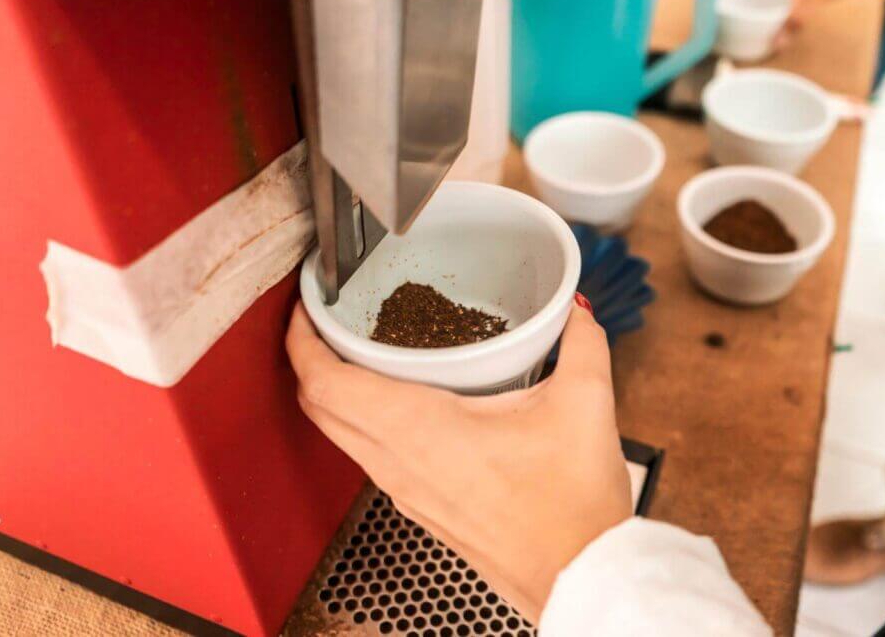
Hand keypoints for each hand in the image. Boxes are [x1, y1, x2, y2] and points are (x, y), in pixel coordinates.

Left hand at [286, 300, 632, 622]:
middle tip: (323, 321)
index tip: (303, 306)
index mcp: (419, 430)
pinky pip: (369, 456)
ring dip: (334, 392)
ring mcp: (404, 491)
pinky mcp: (420, 507)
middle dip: (309, 359)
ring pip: (340, 435)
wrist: (578, 576)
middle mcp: (398, 463)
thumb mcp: (584, 404)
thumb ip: (580, 342)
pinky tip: (403, 404)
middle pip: (319, 408)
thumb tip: (575, 309)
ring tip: (358, 353)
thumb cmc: (571, 505)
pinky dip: (363, 422)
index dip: (300, 339)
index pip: (325, 383)